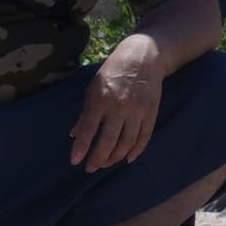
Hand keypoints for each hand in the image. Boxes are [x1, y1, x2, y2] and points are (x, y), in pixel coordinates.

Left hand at [71, 32, 164, 168]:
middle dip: (98, 158)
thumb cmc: (114, 71)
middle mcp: (119, 107)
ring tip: (106, 163)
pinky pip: (144, 136)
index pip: (88, 130)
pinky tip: (127, 158)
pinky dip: (136, 150)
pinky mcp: (151, 112)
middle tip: (90, 168)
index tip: (75, 161)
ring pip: (126, 142)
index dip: (81, 147)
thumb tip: (75, 134)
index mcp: (101, 99)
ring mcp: (137, 111)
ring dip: (115, 157)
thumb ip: (85, 112)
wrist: (144, 57)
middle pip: (108, 140)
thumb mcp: (93, 87)